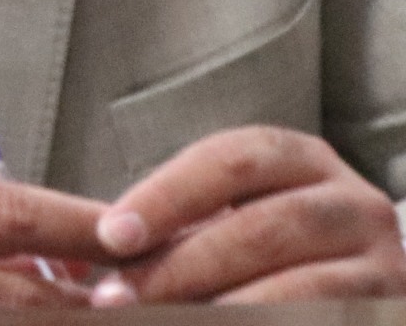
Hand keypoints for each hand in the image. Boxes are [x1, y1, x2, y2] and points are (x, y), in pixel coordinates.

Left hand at [94, 126, 405, 303]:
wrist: (355, 296)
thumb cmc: (269, 255)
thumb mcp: (230, 220)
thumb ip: (175, 229)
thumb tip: (93, 248)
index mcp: (304, 160)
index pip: (232, 160)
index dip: (166, 196)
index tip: (111, 236)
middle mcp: (355, 204)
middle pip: (259, 228)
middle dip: (179, 267)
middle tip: (115, 300)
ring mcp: (387, 266)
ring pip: (298, 289)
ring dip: (218, 312)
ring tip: (156, 323)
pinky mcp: (390, 314)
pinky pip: (323, 322)